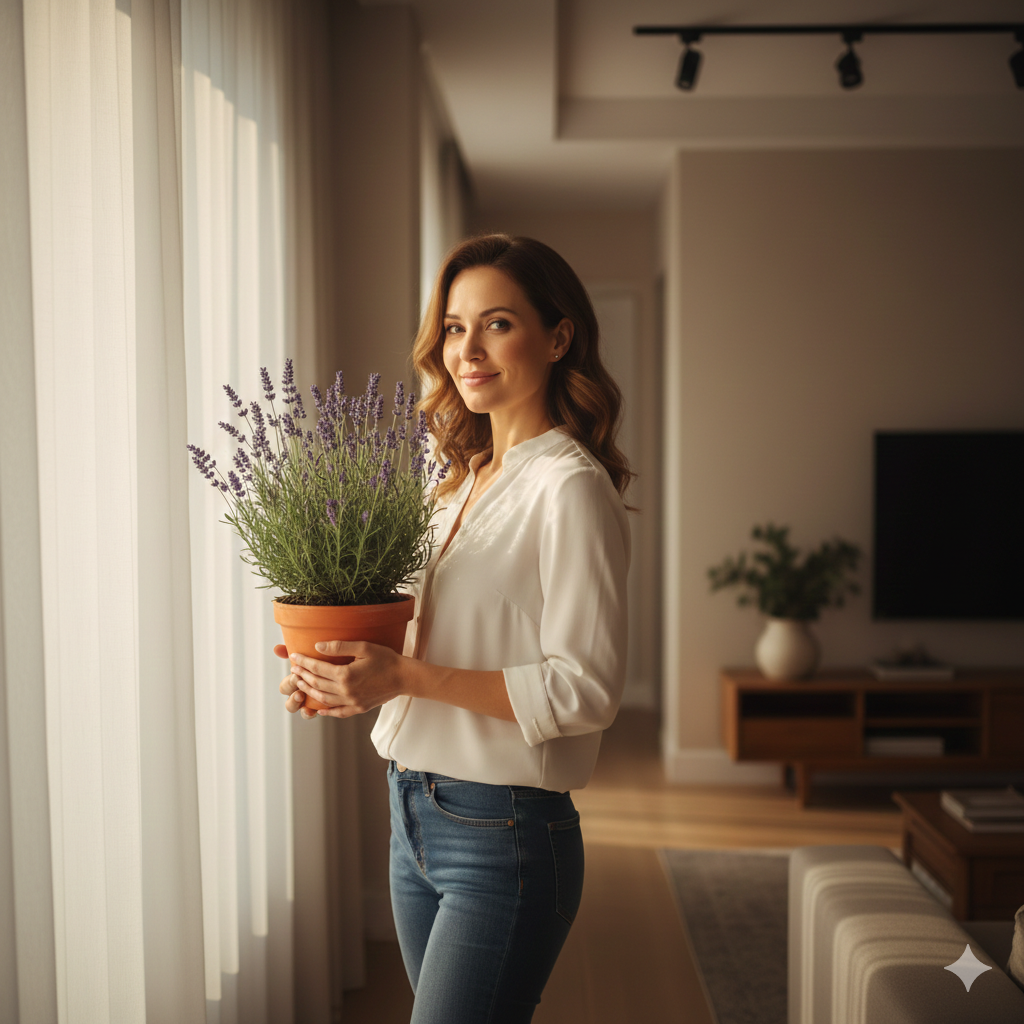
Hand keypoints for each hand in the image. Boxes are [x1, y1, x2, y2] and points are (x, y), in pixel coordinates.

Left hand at [279, 641, 406, 719]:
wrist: (404, 677)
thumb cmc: (386, 659)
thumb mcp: (364, 647)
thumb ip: (340, 646)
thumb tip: (318, 646)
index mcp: (345, 675)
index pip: (317, 668)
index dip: (304, 661)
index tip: (294, 656)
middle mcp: (345, 691)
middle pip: (317, 684)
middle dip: (303, 675)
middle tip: (294, 669)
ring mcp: (351, 702)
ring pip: (324, 699)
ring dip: (309, 691)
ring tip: (301, 683)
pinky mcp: (358, 708)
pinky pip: (338, 712)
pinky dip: (326, 712)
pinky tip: (319, 709)